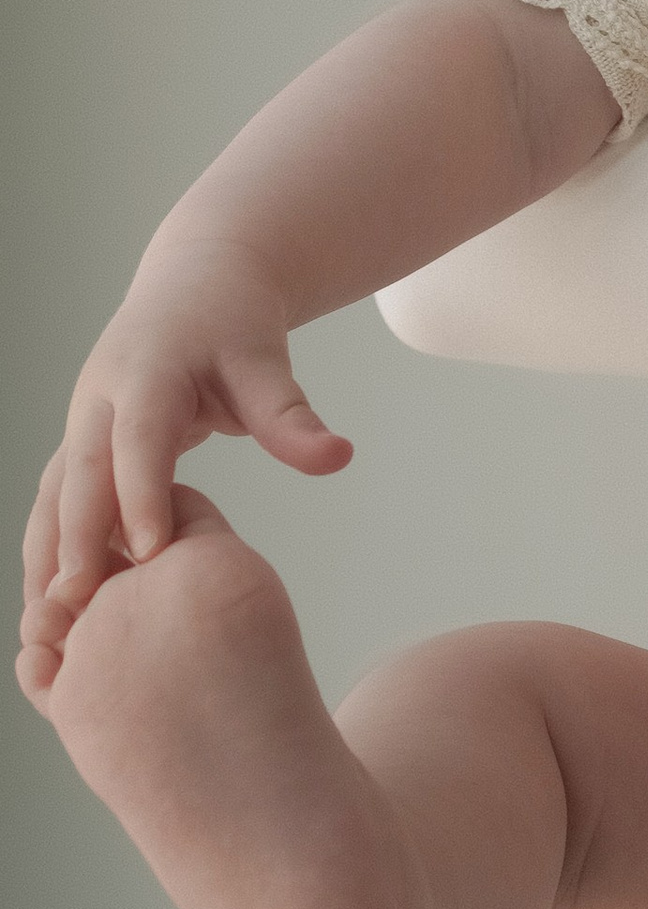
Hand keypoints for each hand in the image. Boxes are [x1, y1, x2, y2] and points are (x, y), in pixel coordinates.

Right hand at [20, 244, 351, 678]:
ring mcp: (82, 423)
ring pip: (54, 493)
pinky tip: (52, 605)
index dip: (140, 494)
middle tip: (75, 604)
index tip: (147, 553)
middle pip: (81, 474)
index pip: (140, 440)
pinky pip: (57, 501)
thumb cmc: (233, 324)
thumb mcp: (265, 361)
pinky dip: (49, 548)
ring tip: (47, 623)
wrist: (196, 285)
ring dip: (46, 553)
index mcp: (146, 375)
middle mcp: (100, 401)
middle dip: (75, 538)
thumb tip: (339, 457)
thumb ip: (292, 415)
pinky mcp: (80, 445)